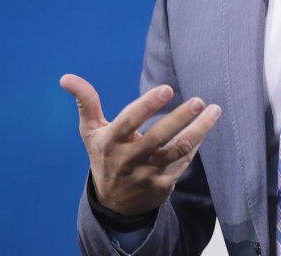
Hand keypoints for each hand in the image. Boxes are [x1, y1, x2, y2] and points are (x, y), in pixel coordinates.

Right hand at [59, 74, 220, 215]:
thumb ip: (86, 103)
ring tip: (214, 111)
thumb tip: (66, 77)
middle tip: (199, 101)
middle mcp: (129, 160)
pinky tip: (205, 129)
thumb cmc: (104, 156)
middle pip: (159, 137)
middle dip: (181, 118)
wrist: (114, 203)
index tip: (167, 88)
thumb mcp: (90, 132)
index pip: (129, 121)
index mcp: (110, 143)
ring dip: (199, 130)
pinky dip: (196, 145)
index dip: (147, 105)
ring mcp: (148, 174)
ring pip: (178, 151)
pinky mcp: (164, 186)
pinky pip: (184, 163)